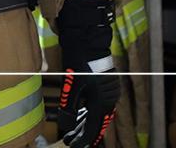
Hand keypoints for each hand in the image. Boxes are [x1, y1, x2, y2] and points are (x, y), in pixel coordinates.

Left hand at [56, 0, 118, 146]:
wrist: (88, 39)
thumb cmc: (79, 61)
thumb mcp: (71, 86)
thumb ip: (69, 108)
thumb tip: (66, 126)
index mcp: (102, 100)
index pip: (93, 126)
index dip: (84, 137)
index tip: (74, 144)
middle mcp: (109, 97)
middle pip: (97, 121)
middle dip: (85, 132)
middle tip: (73, 140)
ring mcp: (109, 90)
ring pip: (99, 112)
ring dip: (87, 122)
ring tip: (76, 130)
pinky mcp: (106, 84)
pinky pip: (100, 104)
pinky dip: (90, 111)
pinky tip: (82, 114)